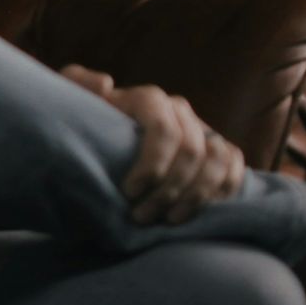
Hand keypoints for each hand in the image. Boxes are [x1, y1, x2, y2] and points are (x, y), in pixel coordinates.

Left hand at [59, 64, 244, 224]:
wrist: (100, 138)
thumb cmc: (83, 122)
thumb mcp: (70, 100)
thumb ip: (77, 84)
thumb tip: (105, 84)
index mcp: (148, 99)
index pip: (164, 129)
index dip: (152, 164)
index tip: (129, 192)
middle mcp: (180, 111)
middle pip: (191, 151)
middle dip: (169, 189)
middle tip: (142, 216)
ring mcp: (201, 129)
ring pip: (217, 160)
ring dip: (197, 195)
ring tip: (168, 220)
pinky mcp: (216, 148)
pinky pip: (234, 166)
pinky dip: (223, 190)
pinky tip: (197, 211)